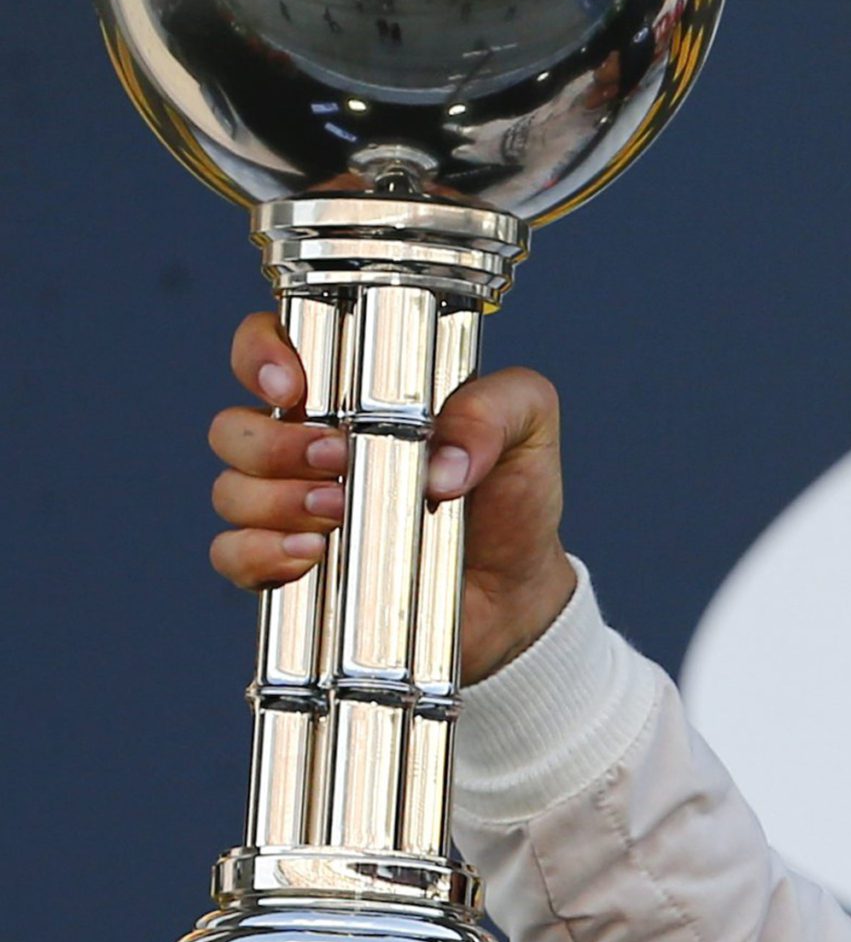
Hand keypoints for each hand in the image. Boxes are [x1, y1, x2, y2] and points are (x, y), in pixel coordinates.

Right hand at [208, 310, 578, 683]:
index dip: (260, 356)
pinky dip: (261, 553)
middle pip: (234, 428)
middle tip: (337, 460)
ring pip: (231, 491)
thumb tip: (439, 460)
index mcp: (352, 394)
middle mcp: (308, 445)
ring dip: (277, 500)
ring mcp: (293, 507)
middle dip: (275, 444)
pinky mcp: (291, 568)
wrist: (518, 590)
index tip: (293, 386)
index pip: (269, 351)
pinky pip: (233, 556)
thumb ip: (495, 411)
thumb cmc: (513, 493)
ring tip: (340, 511)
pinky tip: (312, 554)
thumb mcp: (528, 428)